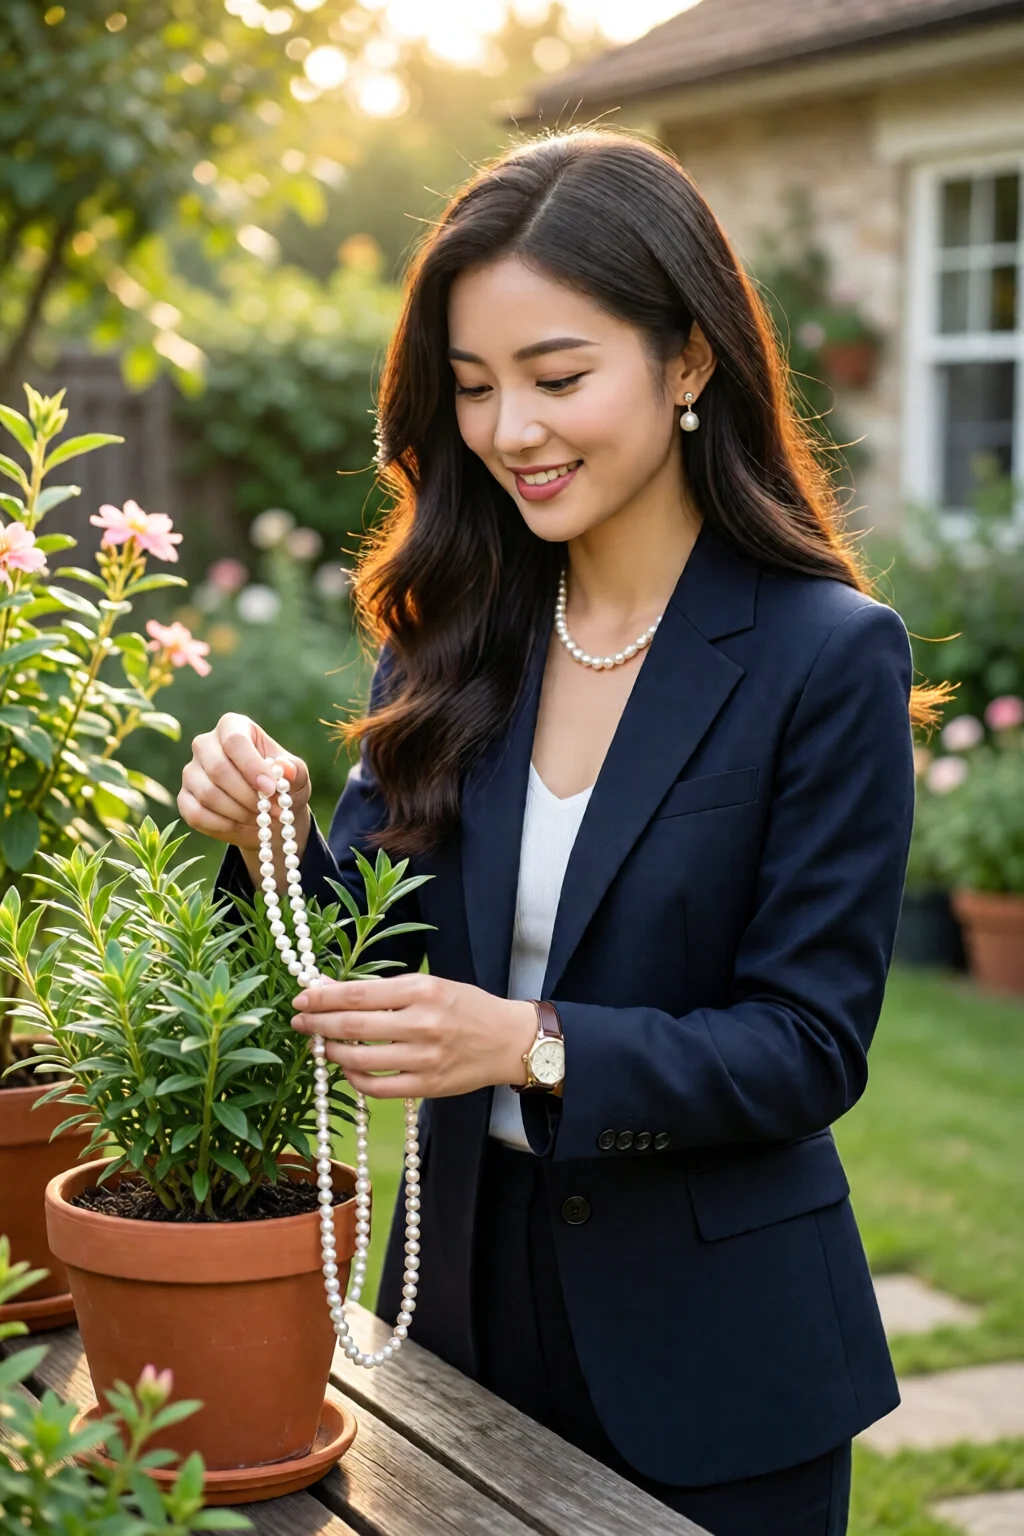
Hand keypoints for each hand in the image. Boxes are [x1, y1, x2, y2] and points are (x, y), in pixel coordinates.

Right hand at [178, 713, 310, 854]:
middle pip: (218, 768)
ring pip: (208, 794)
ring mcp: (191, 771)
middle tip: (269, 811)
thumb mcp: (296, 777)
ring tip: (260, 818)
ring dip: (239, 812)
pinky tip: (241, 825)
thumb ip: (294, 770)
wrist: (268, 813)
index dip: (252, 766)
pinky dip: (222, 825)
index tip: (271, 789)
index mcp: (233, 726)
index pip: (234, 740)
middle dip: (247, 795)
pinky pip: (196, 814)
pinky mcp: (184, 798)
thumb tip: (285, 769)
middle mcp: (206, 744)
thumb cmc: (282, 786)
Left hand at [290, 974, 538, 1099]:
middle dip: (318, 1024)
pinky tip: (348, 1068)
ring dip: (332, 1052)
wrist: (508, 1040)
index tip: (301, 999)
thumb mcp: (428, 985)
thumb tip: (331, 990)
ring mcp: (425, 1058)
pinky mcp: (427, 1086)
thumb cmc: (466, 1007)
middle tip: (298, 1022)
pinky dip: (355, 1079)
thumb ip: (383, 990)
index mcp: (422, 990)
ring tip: (321, 1045)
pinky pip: (378, 1088)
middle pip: (353, 1027)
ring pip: (361, 1060)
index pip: (358, 994)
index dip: (323, 998)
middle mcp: (422, 1023)